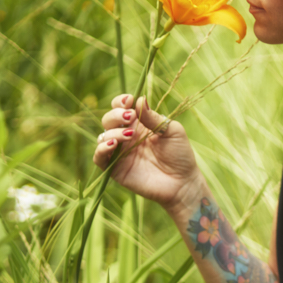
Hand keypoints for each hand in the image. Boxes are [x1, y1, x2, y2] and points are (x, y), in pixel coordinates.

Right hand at [93, 94, 201, 213]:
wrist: (182, 182)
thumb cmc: (180, 155)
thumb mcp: (172, 131)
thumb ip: (154, 118)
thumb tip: (139, 99)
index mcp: (139, 124)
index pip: (121, 108)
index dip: (120, 102)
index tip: (128, 100)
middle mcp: (126, 137)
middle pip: (108, 119)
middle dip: (116, 115)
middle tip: (130, 117)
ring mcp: (120, 153)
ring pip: (103, 136)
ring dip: (112, 131)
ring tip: (129, 135)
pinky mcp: (116, 169)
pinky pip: (99, 158)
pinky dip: (102, 149)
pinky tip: (114, 144)